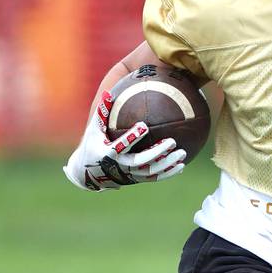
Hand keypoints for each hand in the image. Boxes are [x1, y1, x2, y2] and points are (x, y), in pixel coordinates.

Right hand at [63, 91, 185, 190]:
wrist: (89, 173)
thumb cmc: (92, 145)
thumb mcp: (93, 130)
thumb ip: (102, 113)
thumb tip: (109, 92)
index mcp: (109, 153)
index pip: (122, 145)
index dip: (133, 136)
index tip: (145, 125)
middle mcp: (121, 166)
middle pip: (142, 161)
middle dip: (158, 152)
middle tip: (172, 141)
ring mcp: (130, 175)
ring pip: (151, 171)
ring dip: (168, 163)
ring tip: (182, 153)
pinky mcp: (136, 180)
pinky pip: (155, 178)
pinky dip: (168, 173)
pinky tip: (181, 166)